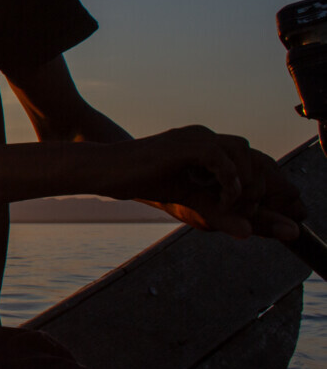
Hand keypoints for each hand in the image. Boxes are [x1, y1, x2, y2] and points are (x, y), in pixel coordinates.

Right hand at [102, 126, 306, 240]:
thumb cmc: (139, 180)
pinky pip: (221, 159)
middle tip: (252, 211)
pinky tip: (221, 200)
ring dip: (246, 183)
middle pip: (253, 155)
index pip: (250, 159)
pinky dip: (228, 181)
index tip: (260, 211)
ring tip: (234, 205)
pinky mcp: (184, 145)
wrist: (104, 171)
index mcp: (206, 145)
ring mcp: (195, 137)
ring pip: (242, 154)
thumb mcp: (188, 199)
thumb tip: (249, 232)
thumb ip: (218, 211)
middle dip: (262, 186)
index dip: (263, 185)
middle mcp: (204, 136)